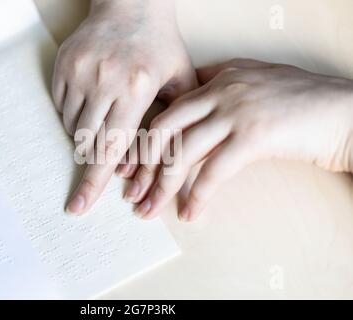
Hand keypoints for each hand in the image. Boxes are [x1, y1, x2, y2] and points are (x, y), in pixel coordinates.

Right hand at [53, 0, 197, 213]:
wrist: (130, 4)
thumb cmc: (159, 45)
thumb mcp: (182, 79)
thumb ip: (181, 121)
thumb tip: (178, 163)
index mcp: (135, 89)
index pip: (112, 148)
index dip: (94, 182)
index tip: (79, 207)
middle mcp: (103, 81)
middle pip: (87, 143)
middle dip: (89, 168)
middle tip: (85, 190)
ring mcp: (79, 72)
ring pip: (72, 127)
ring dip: (85, 141)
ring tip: (103, 128)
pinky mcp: (63, 65)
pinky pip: (61, 107)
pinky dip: (73, 118)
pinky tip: (91, 108)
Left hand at [126, 58, 352, 220]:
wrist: (344, 111)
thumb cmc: (300, 102)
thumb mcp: (254, 83)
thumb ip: (219, 89)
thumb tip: (187, 112)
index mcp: (218, 78)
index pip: (167, 109)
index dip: (144, 140)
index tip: (131, 166)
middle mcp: (222, 90)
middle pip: (165, 129)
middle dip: (143, 165)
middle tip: (132, 192)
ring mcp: (237, 111)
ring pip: (183, 151)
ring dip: (163, 186)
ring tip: (151, 209)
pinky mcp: (255, 136)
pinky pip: (214, 171)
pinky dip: (198, 196)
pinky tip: (191, 212)